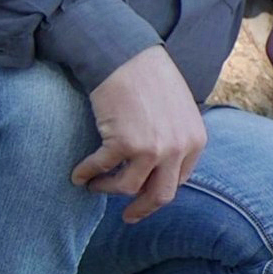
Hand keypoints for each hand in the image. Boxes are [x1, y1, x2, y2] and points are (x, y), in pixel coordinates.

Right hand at [73, 45, 206, 223]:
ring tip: (94, 185)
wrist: (128, 57)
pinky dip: (86, 175)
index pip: (179, 181)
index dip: (159, 191)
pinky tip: (77, 175)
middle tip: (128, 217)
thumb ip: (177, 139)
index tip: (145, 198)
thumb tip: (162, 169)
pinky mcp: (124, 144)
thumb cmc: (151, 80)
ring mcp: (152, 148)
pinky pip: (100, 170)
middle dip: (141, 210)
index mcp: (195, 141)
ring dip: (106, 189)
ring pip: (126, 188)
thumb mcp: (180, 112)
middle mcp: (178, 148)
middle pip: (160, 196)